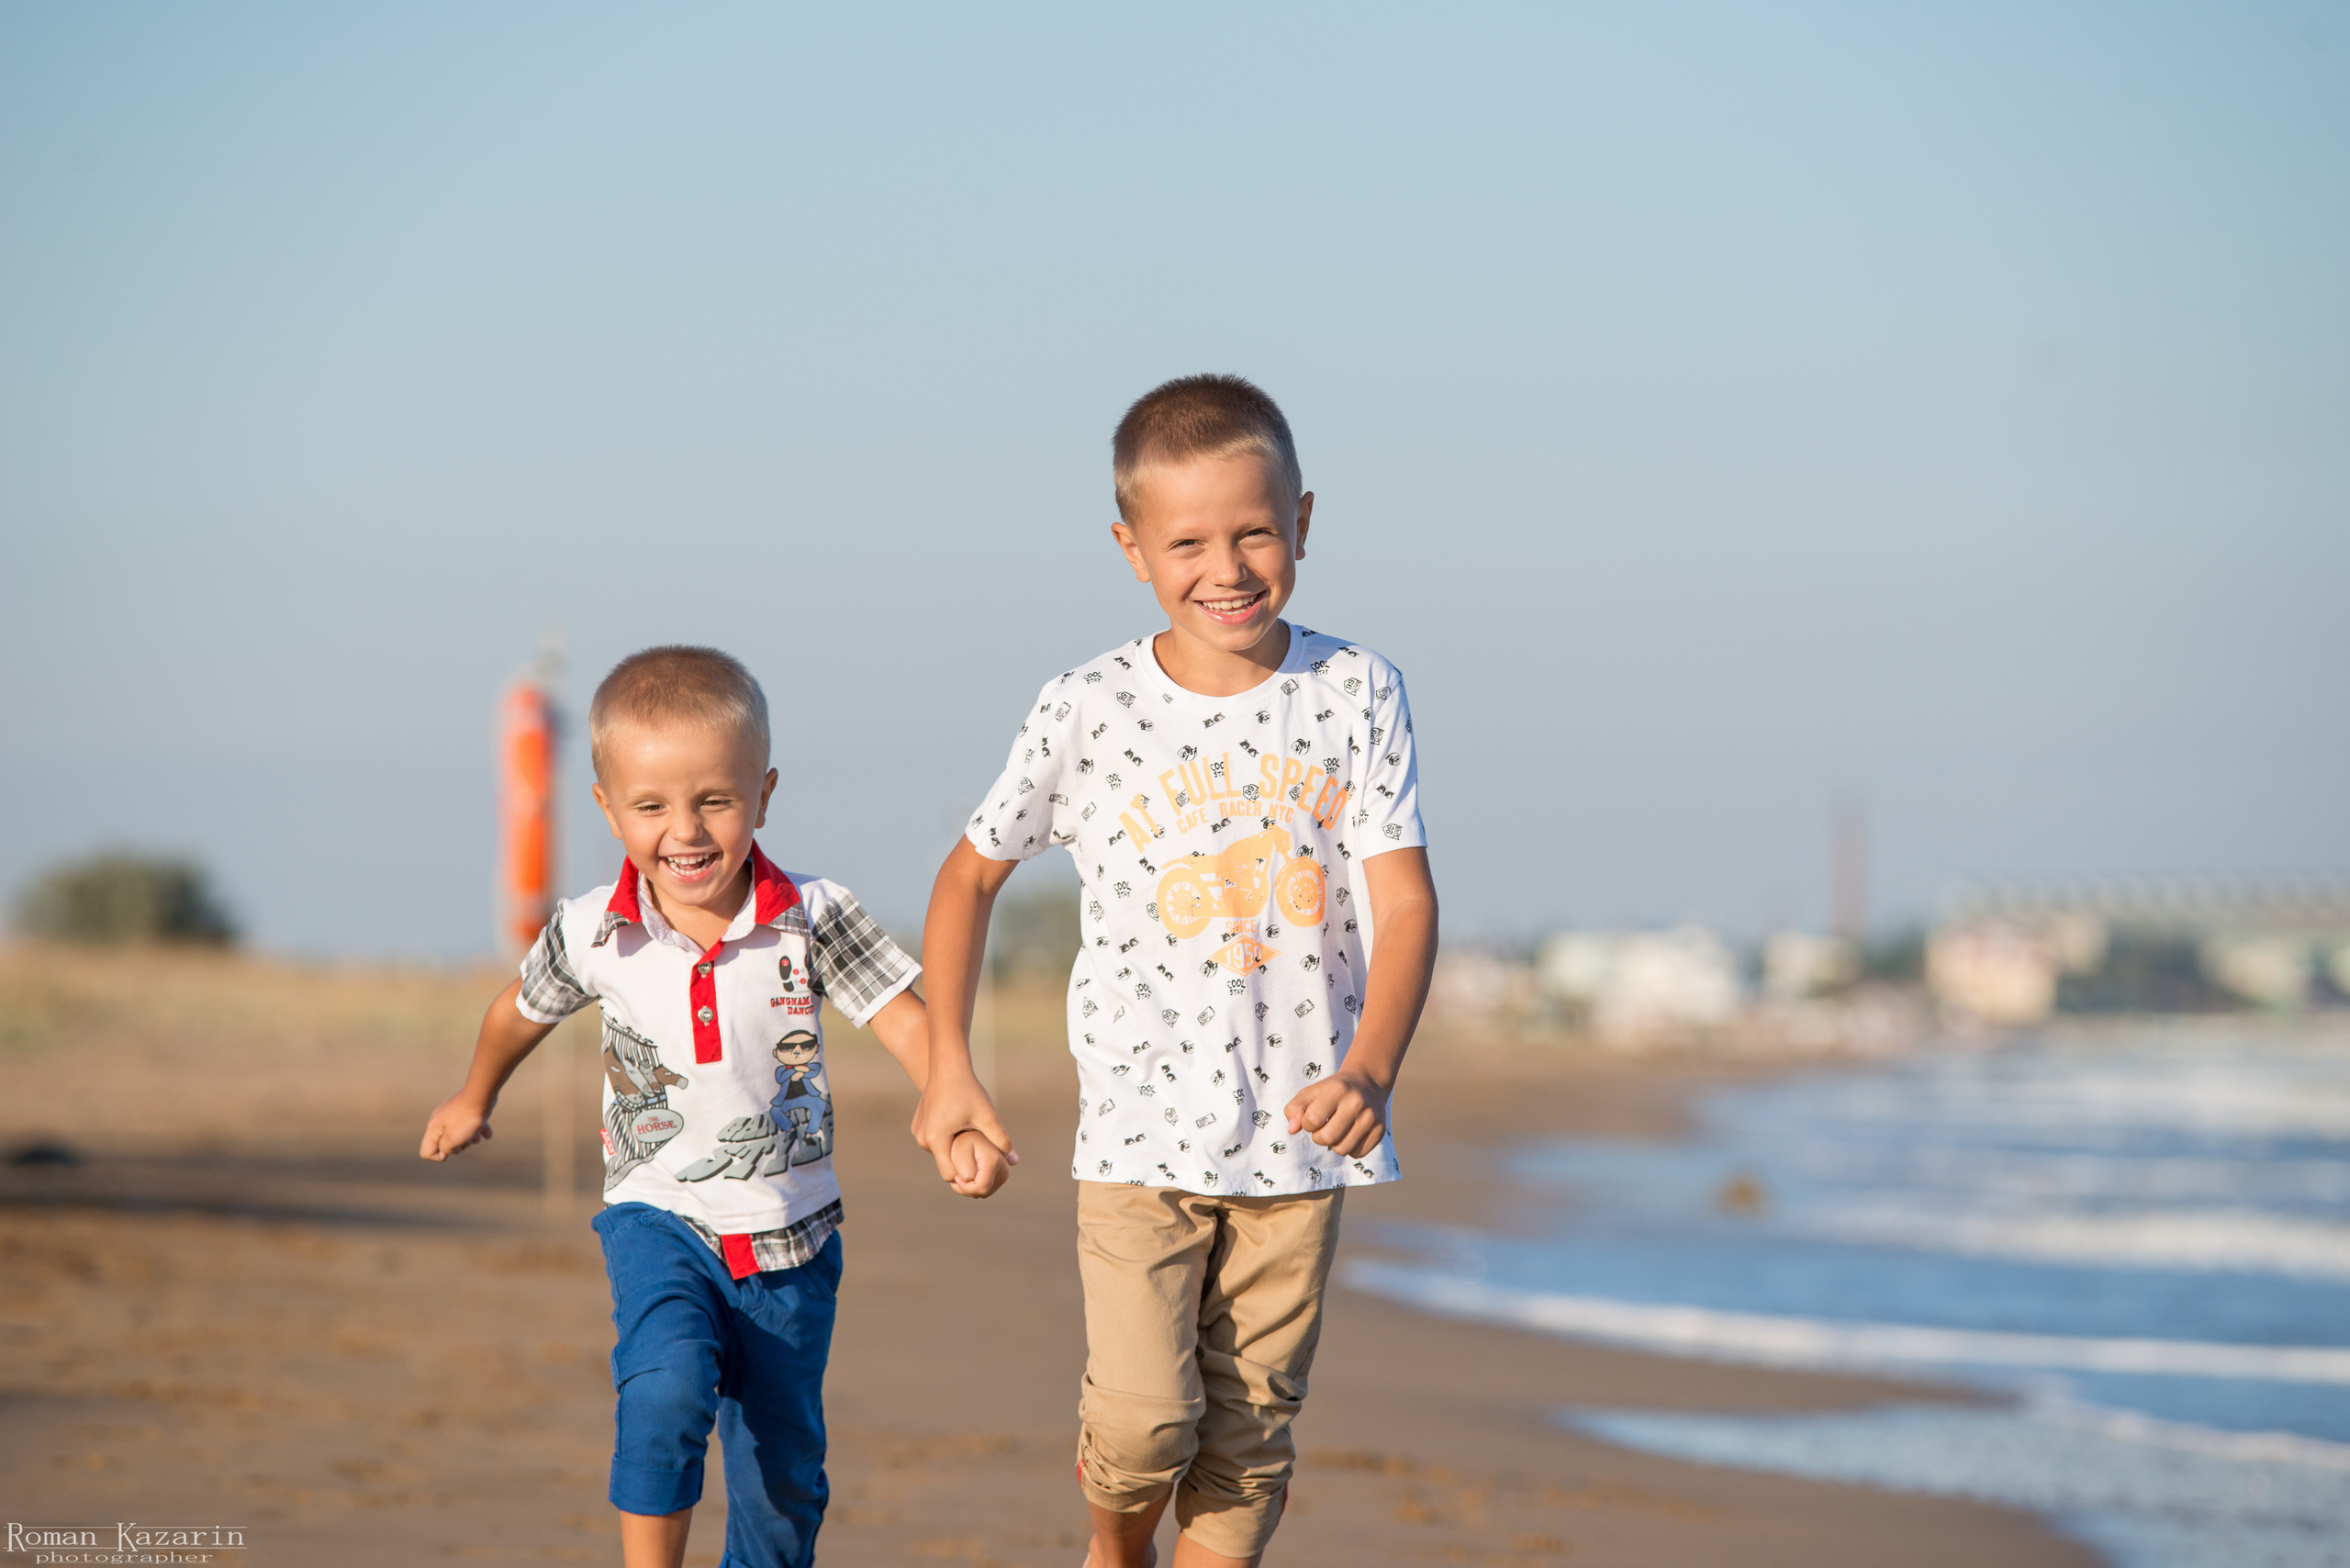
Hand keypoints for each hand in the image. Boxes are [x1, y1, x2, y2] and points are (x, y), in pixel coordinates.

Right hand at [420, 1092, 495, 1160]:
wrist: (481, 1093)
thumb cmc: (467, 1118)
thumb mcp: (453, 1140)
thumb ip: (446, 1149)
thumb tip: (449, 1150)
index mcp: (433, 1128)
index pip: (426, 1152)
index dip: (440, 1156)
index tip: (454, 1149)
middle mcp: (439, 1120)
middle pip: (445, 1143)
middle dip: (458, 1146)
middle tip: (467, 1139)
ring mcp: (452, 1113)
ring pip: (459, 1134)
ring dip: (470, 1138)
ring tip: (477, 1132)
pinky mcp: (465, 1109)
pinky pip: (470, 1124)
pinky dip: (478, 1130)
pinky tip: (487, 1133)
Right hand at [910, 1053, 1019, 1182]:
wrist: (948, 1066)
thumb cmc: (968, 1090)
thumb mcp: (987, 1116)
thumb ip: (1000, 1139)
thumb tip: (1015, 1161)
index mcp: (936, 1139)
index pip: (949, 1174)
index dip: (967, 1174)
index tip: (982, 1166)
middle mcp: (922, 1139)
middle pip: (945, 1164)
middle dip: (961, 1161)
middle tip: (978, 1151)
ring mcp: (918, 1132)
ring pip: (940, 1153)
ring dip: (954, 1150)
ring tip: (969, 1136)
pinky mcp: (918, 1125)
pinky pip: (934, 1142)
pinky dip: (946, 1140)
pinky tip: (959, 1126)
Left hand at [946, 1128, 1012, 1198]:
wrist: (971, 1131)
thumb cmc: (961, 1139)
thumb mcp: (958, 1149)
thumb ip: (963, 1166)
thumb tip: (970, 1179)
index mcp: (994, 1161)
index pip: (980, 1189)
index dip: (964, 1187)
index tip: (955, 1176)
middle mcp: (1005, 1167)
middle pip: (983, 1193)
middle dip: (966, 1188)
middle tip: (956, 1174)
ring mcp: (1005, 1172)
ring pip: (984, 1193)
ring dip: (970, 1187)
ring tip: (963, 1170)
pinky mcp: (1002, 1175)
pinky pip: (986, 1189)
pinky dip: (975, 1185)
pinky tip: (969, 1172)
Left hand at [1284, 1069, 1388, 1158]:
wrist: (1367, 1083)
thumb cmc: (1331, 1091)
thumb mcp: (1310, 1093)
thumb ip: (1294, 1109)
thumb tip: (1292, 1130)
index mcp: (1337, 1089)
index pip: (1312, 1120)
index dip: (1307, 1123)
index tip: (1313, 1117)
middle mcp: (1357, 1102)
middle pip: (1327, 1138)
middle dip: (1319, 1137)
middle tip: (1324, 1126)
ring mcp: (1371, 1117)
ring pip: (1342, 1149)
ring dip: (1334, 1144)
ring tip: (1337, 1129)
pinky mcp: (1380, 1130)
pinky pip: (1357, 1153)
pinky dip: (1350, 1148)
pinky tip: (1350, 1133)